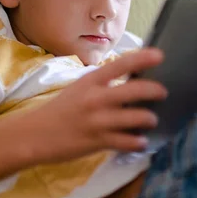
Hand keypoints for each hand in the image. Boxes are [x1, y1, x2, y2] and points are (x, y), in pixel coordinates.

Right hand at [24, 48, 166, 163]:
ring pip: (137, 117)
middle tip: (163, 92)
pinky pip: (127, 142)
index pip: (120, 64)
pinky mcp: (98, 141)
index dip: (142, 59)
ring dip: (150, 119)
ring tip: (151, 120)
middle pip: (135, 90)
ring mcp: (98, 121)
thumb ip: (102, 84)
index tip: (160, 55)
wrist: (33, 135)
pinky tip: (141, 142)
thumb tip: (132, 80)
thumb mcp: (79, 88)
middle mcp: (96, 98)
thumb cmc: (61, 110)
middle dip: (155, 91)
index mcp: (91, 81)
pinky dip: (138, 142)